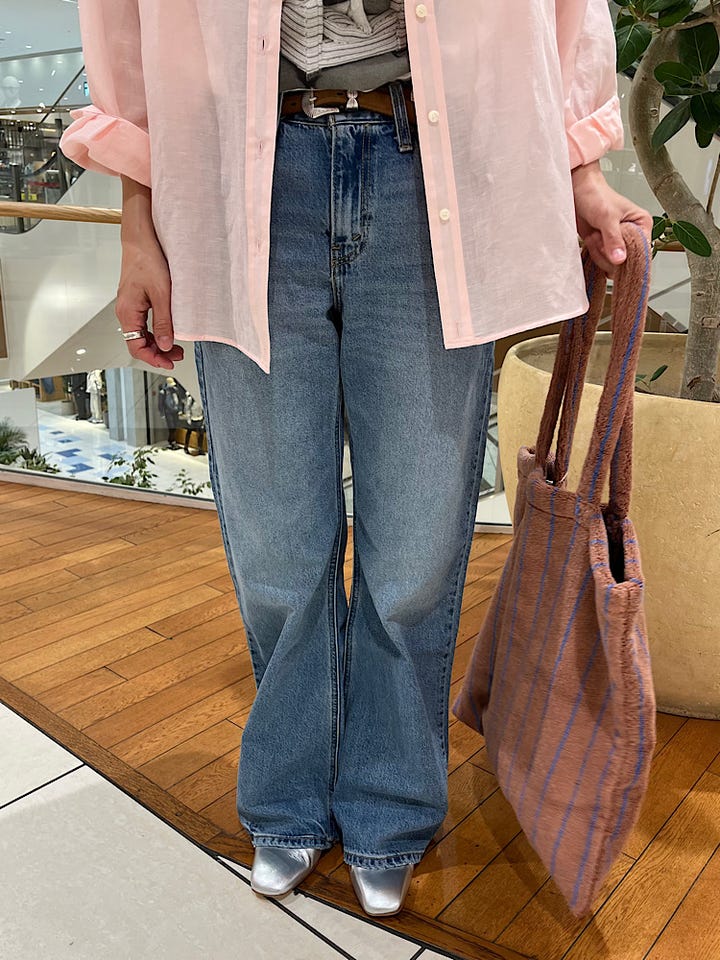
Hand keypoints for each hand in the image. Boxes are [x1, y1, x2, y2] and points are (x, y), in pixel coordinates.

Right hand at [116, 234, 183, 369]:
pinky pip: (144, 323)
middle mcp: (125, 312)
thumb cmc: (148, 260)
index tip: (169, 363)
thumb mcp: (161, 295)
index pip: (136, 347)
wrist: (141, 240)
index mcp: (127, 312)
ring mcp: (130, 307)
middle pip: (139, 343)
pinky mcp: (136, 301)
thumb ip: (163, 322)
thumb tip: (165, 345)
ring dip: (158, 343)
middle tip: (179, 355)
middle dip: (158, 353)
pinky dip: (156, 331)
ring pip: (142, 334)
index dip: (153, 358)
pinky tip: (168, 331)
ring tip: (177, 346)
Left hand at [571, 160, 652, 276]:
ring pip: (612, 263)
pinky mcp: (604, 246)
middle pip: (626, 261)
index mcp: (642, 225)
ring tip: (596, 234)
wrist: (577, 191)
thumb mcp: (607, 217)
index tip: (615, 254)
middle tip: (601, 236)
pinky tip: (591, 239)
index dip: (629, 257)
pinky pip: (600, 260)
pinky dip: (593, 252)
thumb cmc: (596, 195)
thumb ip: (613, 239)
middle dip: (609, 252)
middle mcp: (633, 235)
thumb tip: (620, 259)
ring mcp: (618, 242)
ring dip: (599, 251)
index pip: (643, 252)